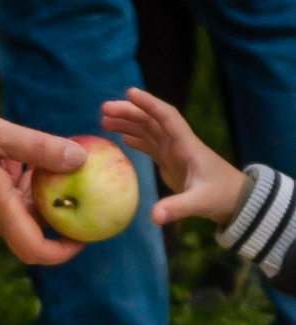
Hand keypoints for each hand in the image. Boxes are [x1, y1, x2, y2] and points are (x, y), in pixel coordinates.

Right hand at [0, 112, 86, 264]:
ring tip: (25, 161)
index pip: (37, 249)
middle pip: (30, 226)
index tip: (85, 235)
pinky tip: (4, 164)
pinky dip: (9, 192)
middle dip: (49, 206)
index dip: (65, 249)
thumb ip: (39, 147)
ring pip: (13, 215)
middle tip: (65, 180)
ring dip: (27, 194)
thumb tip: (80, 157)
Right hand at [102, 87, 246, 225]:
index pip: (167, 117)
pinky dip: (136, 139)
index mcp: (187, 146)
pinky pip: (150, 145)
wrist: (234, 201)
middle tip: (104, 109)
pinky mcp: (171, 162)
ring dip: (128, 123)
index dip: (149, 104)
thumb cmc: (220, 196)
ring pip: (148, 130)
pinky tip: (121, 137)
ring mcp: (174, 152)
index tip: (130, 93)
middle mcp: (178, 144)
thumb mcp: (198, 202)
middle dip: (129, 112)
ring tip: (104, 120)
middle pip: (151, 120)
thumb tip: (154, 217)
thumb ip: (176, 208)